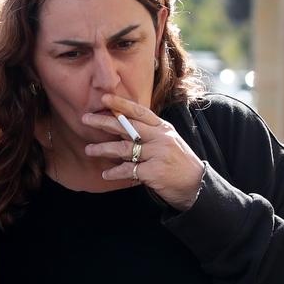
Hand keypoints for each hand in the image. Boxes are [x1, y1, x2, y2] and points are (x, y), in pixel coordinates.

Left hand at [82, 94, 204, 210]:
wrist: (197, 185)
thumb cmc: (179, 163)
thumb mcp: (168, 142)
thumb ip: (149, 134)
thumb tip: (122, 127)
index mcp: (163, 128)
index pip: (139, 112)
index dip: (121, 104)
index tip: (104, 99)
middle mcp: (161, 138)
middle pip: (128, 127)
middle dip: (104, 122)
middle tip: (86, 119)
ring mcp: (158, 154)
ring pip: (124, 148)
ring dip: (103, 149)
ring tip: (89, 150)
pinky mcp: (154, 171)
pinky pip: (129, 170)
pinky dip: (115, 172)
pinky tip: (105, 174)